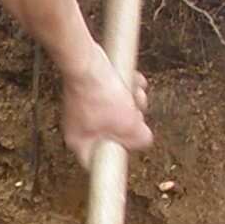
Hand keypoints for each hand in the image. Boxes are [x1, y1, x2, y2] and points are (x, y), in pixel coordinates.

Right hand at [57, 50, 152, 165]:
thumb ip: (140, 139)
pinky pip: (116, 94)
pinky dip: (127, 87)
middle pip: (115, 134)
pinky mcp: (93, 91)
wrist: (85, 60)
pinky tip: (130, 80)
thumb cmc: (98, 93)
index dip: (117, 158)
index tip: (126, 152)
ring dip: (133, 100)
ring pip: (119, 112)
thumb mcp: (129, 124)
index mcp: (80, 142)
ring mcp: (86, 108)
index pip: (99, 164)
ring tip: (132, 92)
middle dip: (131, 121)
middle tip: (133, 113)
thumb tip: (144, 140)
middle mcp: (80, 127)